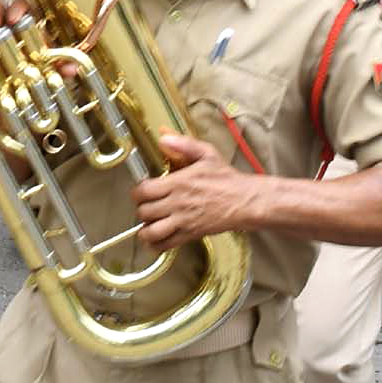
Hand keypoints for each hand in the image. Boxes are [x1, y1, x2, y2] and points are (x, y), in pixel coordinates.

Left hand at [133, 131, 264, 250]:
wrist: (244, 201)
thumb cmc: (226, 178)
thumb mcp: (206, 153)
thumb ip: (183, 144)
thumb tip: (163, 136)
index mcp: (177, 183)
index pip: (144, 191)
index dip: (137, 192)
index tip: (141, 191)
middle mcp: (177, 204)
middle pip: (144, 212)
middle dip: (140, 209)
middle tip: (145, 206)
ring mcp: (183, 221)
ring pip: (152, 232)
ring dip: (145, 230)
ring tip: (146, 224)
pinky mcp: (191, 235)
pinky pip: (167, 245)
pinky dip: (156, 246)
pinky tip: (155, 240)